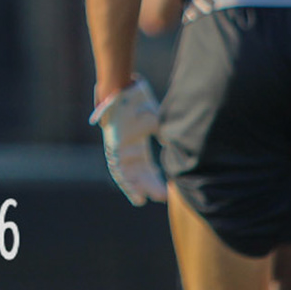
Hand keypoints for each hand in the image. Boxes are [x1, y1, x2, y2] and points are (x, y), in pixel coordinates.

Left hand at [89, 78, 168, 206]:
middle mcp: (127, 150)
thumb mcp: (156, 122)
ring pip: (126, 174)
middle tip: (161, 197)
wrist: (123, 90)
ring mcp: (118, 149)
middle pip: (138, 174)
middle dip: (149, 186)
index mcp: (137, 146)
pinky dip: (124, 178)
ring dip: (134, 187)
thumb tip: (179, 147)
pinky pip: (116, 166)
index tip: (166, 192)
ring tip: (140, 200)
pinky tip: (131, 187)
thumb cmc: (138, 103)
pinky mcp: (112, 145)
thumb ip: (164, 135)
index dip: (155, 181)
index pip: (147, 169)